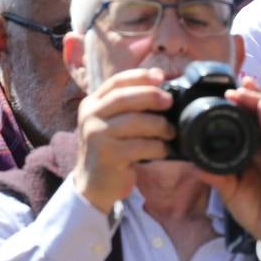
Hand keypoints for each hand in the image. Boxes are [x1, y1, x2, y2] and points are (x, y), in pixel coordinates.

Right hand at [70, 68, 173, 214]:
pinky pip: (140, 146)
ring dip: (159, 125)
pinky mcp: (108, 155)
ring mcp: (97, 135)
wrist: (94, 184)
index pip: (116, 82)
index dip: (139, 76)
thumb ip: (128, 104)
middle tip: (169, 101)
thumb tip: (159, 81)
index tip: (160, 76)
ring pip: (135, 122)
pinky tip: (164, 150)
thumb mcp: (111, 122)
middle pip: (124, 97)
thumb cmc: (111, 149)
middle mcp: (90, 116)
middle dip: (151, 96)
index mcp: (91, 104)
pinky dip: (157, 146)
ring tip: (170, 132)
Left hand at [194, 77, 260, 260]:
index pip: (255, 119)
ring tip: (245, 89)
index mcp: (260, 151)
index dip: (246, 100)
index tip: (229, 86)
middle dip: (252, 95)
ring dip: (260, 102)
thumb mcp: (229, 189)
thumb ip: (215, 175)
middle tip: (235, 83)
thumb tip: (193, 163)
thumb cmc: (257, 209)